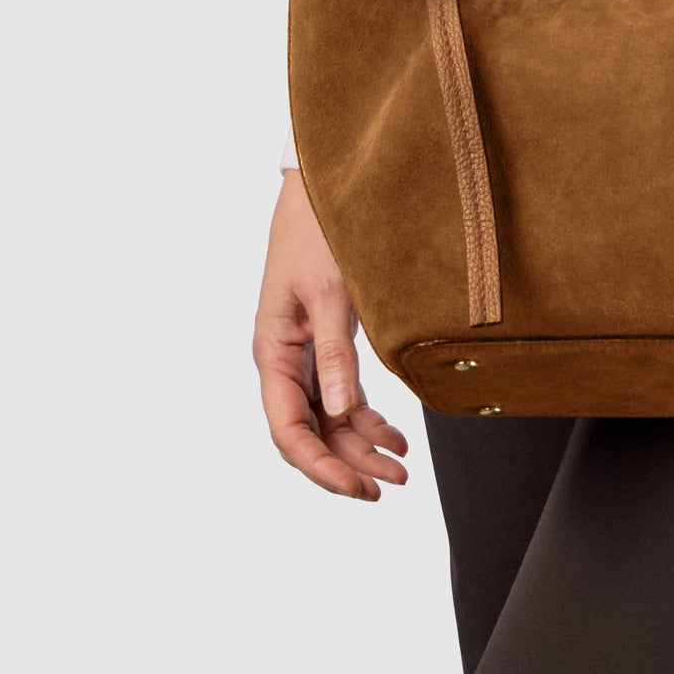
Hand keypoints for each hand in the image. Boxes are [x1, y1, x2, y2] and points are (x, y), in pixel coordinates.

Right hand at [252, 170, 409, 499]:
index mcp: (272, 351)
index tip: (358, 488)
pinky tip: (393, 432)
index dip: (321, 465)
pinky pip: (342, 391)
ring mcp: (305, 350)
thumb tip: (343, 410)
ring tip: (400, 466)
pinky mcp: (326, 338)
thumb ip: (336, 351)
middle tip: (391, 486)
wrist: (321, 185)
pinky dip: (366, 415)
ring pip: (328, 416)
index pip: (290, 429)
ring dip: (360, 443)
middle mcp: (284, 358)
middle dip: (347, 462)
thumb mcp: (329, 291)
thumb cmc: (317, 231)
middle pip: (310, 431)